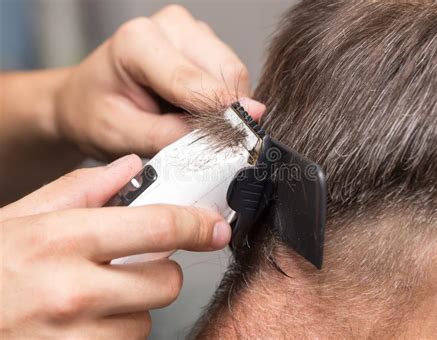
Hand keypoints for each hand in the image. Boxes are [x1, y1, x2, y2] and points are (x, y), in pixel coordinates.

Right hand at [0, 155, 230, 337]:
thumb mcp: (19, 218)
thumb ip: (81, 189)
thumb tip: (132, 168)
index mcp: (62, 241)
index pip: (158, 226)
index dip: (196, 224)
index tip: (213, 227)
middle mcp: (74, 292)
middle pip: (165, 282)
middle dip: (158, 272)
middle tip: (131, 267)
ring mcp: (76, 339)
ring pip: (145, 321)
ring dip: (130, 309)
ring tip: (88, 302)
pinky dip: (111, 336)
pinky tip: (78, 327)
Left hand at [55, 5, 264, 159]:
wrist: (85, 101)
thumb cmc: (96, 114)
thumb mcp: (124, 135)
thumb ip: (173, 135)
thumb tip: (223, 135)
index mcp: (138, 41)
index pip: (192, 80)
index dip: (221, 110)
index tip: (241, 135)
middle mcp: (169, 26)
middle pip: (225, 70)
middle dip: (226, 110)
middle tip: (211, 140)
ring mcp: (189, 31)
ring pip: (233, 72)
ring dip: (224, 105)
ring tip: (191, 122)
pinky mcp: (202, 43)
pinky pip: (229, 75)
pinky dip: (222, 100)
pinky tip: (195, 110)